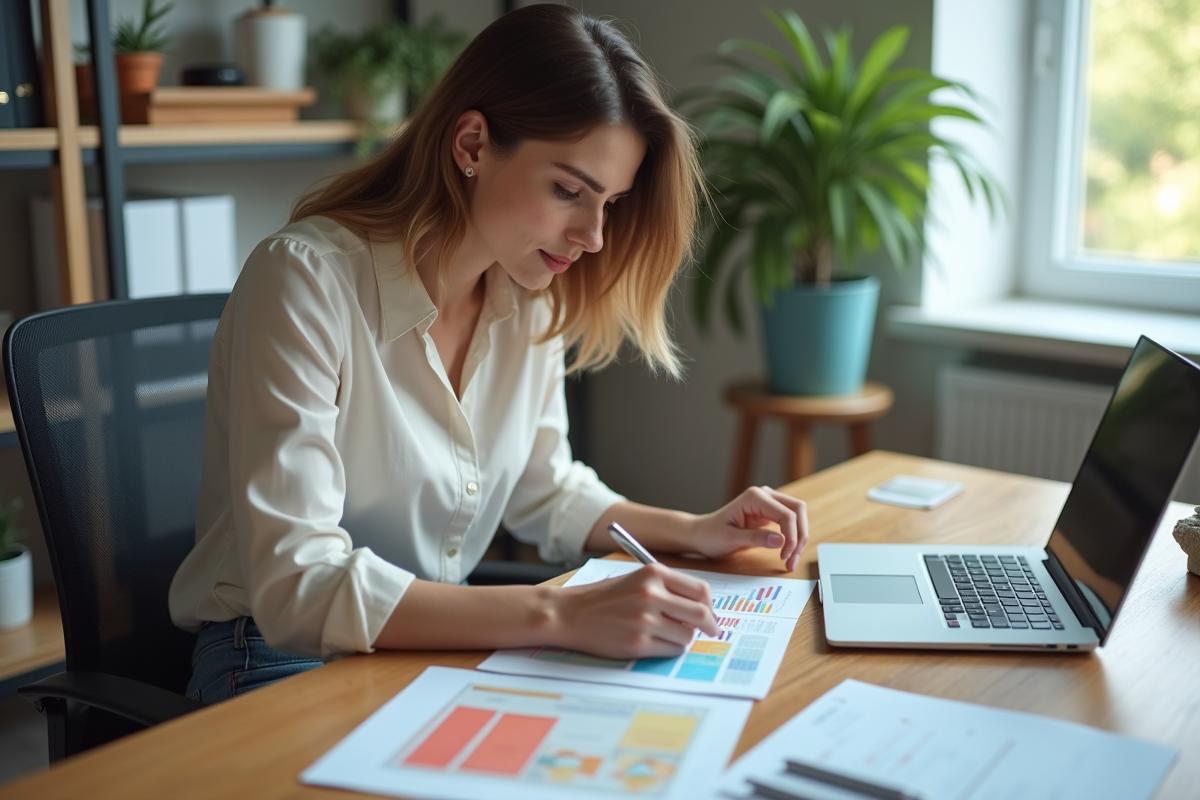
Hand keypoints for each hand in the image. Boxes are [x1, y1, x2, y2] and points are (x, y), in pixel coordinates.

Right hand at [551, 563, 718, 658]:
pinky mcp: (637, 643)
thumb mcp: (635, 580)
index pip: (700, 590)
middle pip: (701, 614)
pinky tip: (655, 643)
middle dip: (710, 626)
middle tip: (711, 631)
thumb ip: (666, 589)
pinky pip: (671, 650)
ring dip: (684, 638)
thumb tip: (701, 608)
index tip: (710, 613)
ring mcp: (644, 620)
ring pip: (687, 635)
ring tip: (668, 635)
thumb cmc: (603, 598)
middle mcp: (651, 594)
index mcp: (653, 573)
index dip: (710, 605)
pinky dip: (669, 649)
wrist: (569, 613)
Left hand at [687, 486, 807, 571]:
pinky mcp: (771, 513)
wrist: (701, 534)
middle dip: (799, 536)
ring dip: (799, 538)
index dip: (791, 536)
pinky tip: (788, 554)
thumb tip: (780, 541)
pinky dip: (793, 538)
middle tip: (792, 560)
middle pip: (797, 510)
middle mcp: (764, 495)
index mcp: (754, 497)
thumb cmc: (711, 535)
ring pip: (798, 516)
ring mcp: (769, 503)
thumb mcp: (730, 539)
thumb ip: (755, 538)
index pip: (785, 514)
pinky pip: (791, 522)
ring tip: (791, 560)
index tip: (785, 557)